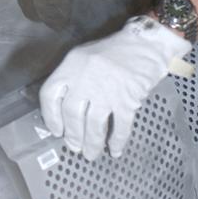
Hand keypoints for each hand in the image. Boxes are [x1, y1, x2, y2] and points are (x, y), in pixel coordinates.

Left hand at [39, 16, 190, 160]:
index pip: (50, 94)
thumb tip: (65, 113)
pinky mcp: (128, 99)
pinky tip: (115, 150)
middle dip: (72, 135)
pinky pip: (120, 127)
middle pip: (72, 113)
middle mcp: (86, 77)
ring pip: (94, 124)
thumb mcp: (86, 57)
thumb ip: (73, 78)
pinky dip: (117, 141)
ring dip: (92, 143)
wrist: (147, 44)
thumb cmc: (115, 52)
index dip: (50, 116)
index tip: (55, 131)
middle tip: (74, 147)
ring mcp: (108, 89)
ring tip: (91, 154)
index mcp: (72, 64)